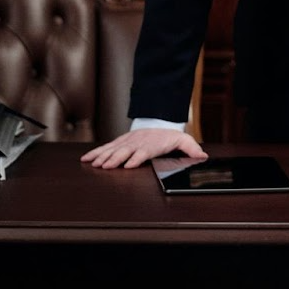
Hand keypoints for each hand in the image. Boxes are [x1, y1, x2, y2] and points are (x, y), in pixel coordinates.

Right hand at [80, 127, 206, 168]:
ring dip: (102, 156)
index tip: (128, 164)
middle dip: (114, 159)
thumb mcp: (183, 140)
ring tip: (93, 163)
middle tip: (105, 166)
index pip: (143, 151)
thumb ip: (191, 148)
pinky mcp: (119, 142)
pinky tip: (86, 159)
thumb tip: (202, 156)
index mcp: (151, 144)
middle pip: (124, 151)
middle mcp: (136, 143)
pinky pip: (106, 148)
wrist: (157, 121)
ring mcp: (126, 142)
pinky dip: (96, 153)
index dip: (136, 158)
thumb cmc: (168, 136)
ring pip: (112, 149)